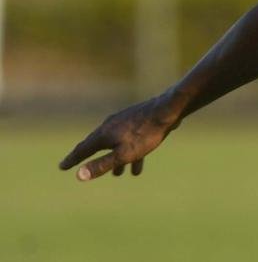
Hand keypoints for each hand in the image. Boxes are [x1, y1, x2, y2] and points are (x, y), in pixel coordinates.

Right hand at [58, 94, 181, 181]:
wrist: (167, 110)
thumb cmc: (145, 134)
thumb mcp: (123, 154)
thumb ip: (101, 165)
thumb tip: (78, 176)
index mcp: (104, 134)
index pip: (83, 149)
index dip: (72, 160)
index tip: (62, 167)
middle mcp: (110, 126)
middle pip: (96, 144)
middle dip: (89, 157)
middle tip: (77, 165)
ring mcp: (124, 122)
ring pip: (115, 144)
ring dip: (115, 160)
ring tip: (118, 175)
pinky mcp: (137, 121)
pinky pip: (130, 141)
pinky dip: (130, 154)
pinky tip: (138, 167)